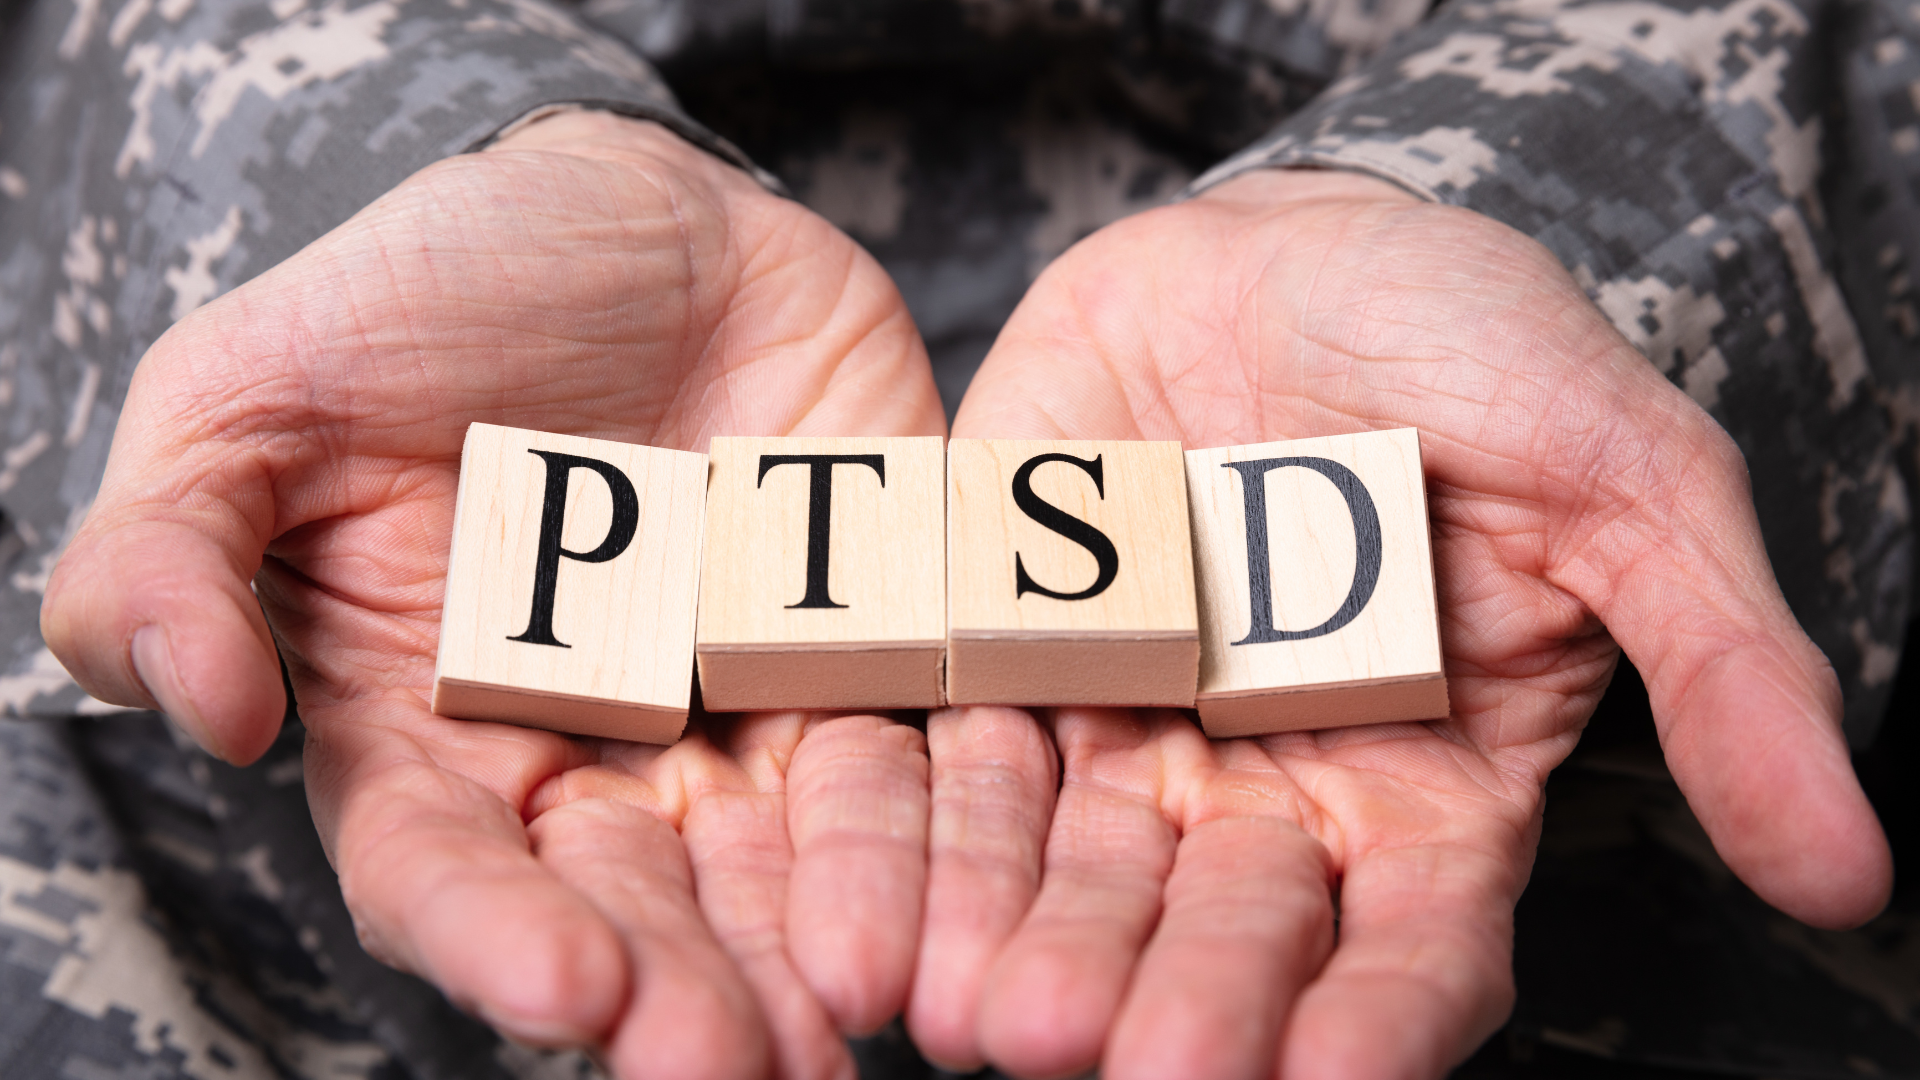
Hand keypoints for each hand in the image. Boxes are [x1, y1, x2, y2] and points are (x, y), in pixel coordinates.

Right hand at [43, 112, 942, 1079]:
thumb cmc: (420, 298)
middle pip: (638, 899)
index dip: (498, 935)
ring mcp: (744, 701)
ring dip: (825, 939)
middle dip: (686, 986)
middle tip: (741, 1068)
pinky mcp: (875, 643)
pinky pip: (921, 746)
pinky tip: (972, 893)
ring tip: (866, 1019)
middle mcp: (595, 747)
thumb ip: (175, 553)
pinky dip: (942, 821)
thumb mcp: (246, 400)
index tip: (566, 988)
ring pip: (787, 854)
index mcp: (432, 727)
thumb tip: (198, 712)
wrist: (630, 208)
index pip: (448, 869)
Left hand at [909, 169, 1892, 1078]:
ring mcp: (1126, 726)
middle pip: (1215, 926)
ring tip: (973, 1014)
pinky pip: (950, 753)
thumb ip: (1721, 667)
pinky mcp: (1003, 652)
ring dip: (1022, 942)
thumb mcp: (1629, 485)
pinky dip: (911, 831)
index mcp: (1427, 786)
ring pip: (1070, 865)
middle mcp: (1264, 788)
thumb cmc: (1477, 349)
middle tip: (1098, 1063)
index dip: (1370, 1018)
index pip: (1409, 942)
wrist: (1291, 244)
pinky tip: (874, 906)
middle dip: (1162, 998)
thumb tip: (1850, 870)